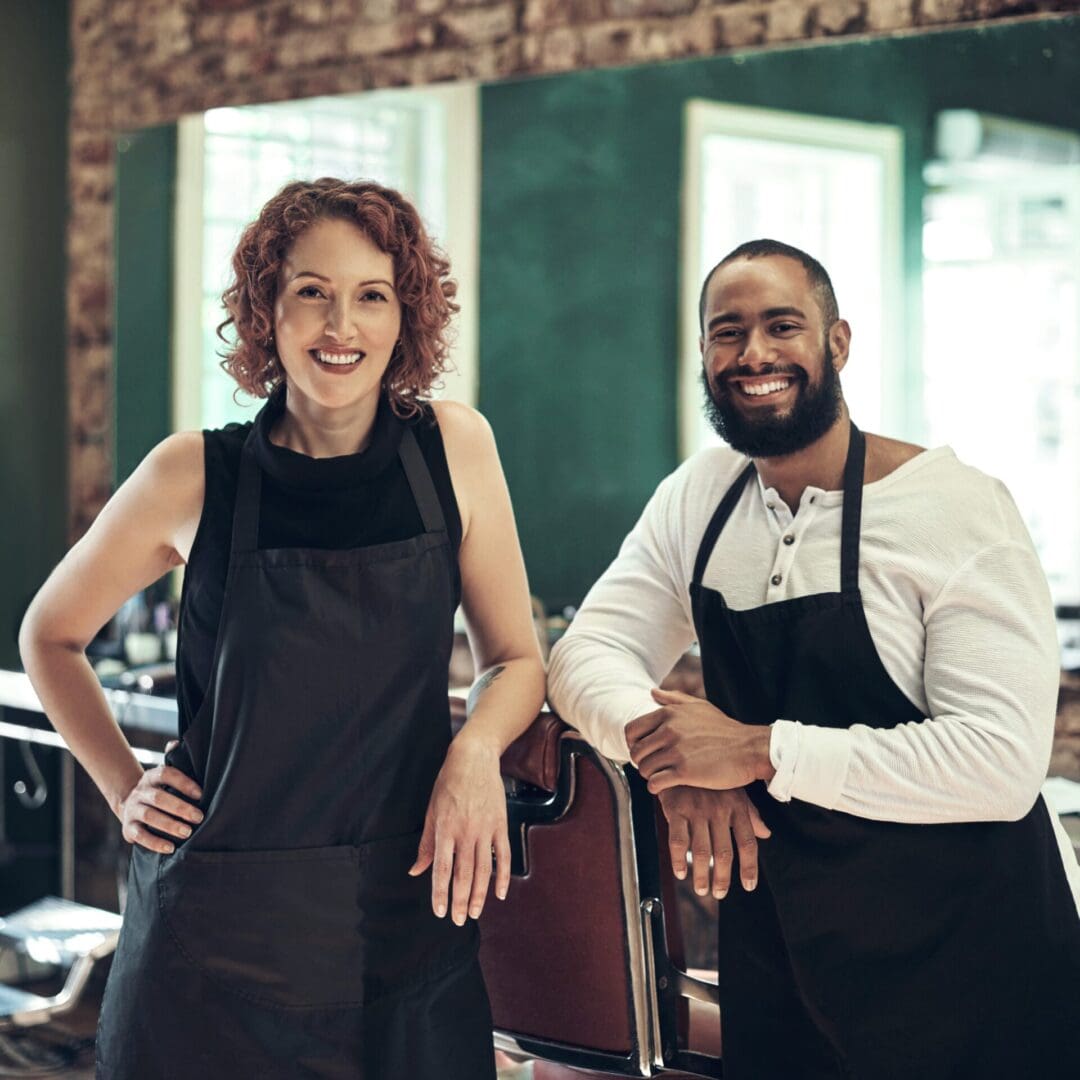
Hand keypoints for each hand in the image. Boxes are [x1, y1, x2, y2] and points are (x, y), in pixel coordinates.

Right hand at [117, 743, 203, 853]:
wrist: (130, 802)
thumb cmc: (160, 789)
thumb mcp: (166, 775)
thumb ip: (174, 761)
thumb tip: (175, 743)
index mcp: (152, 776)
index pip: (167, 774)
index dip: (184, 783)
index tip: (201, 794)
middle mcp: (141, 792)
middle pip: (159, 798)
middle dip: (180, 808)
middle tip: (199, 817)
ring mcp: (133, 810)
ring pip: (150, 816)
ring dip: (169, 825)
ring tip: (188, 832)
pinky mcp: (128, 828)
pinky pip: (140, 836)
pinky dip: (155, 842)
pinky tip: (170, 848)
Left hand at [409, 735, 510, 924]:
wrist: (473, 759)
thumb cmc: (448, 784)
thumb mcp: (431, 811)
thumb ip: (426, 844)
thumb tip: (415, 870)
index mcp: (445, 829)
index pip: (441, 869)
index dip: (440, 893)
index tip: (440, 912)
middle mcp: (465, 832)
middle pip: (464, 874)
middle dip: (461, 900)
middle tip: (460, 921)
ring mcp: (485, 829)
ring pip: (484, 869)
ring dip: (480, 894)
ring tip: (476, 912)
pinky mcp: (501, 824)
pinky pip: (504, 855)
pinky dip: (503, 876)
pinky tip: (500, 893)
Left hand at [626, 688, 774, 793]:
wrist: (749, 749)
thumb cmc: (725, 729)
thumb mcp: (700, 706)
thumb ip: (674, 699)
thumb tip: (652, 692)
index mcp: (669, 713)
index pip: (631, 730)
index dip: (633, 743)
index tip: (644, 751)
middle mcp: (669, 730)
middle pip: (636, 752)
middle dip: (641, 762)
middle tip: (653, 767)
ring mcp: (677, 751)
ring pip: (644, 768)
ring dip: (649, 775)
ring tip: (661, 776)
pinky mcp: (685, 772)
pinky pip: (655, 783)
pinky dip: (656, 787)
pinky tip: (665, 786)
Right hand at [658, 786, 769, 898]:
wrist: (680, 757)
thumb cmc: (709, 778)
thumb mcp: (734, 791)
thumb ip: (750, 814)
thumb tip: (766, 834)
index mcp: (737, 806)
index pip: (748, 843)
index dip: (750, 867)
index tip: (749, 886)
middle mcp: (719, 809)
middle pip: (725, 853)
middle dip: (723, 878)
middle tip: (719, 893)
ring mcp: (697, 810)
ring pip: (702, 851)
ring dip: (702, 875)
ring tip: (701, 889)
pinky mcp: (676, 809)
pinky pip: (678, 841)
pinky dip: (679, 861)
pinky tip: (680, 873)